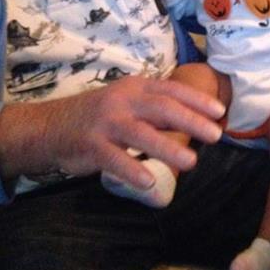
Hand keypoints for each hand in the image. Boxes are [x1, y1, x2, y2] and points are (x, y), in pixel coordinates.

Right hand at [0, 76, 223, 189]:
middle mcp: (122, 101)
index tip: (220, 112)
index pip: (171, 90)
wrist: (49, 126)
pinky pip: (114, 159)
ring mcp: (106, 122)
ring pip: (141, 133)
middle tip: (215, 135)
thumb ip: (154, 109)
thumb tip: (194, 123)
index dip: (197, 100)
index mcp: (134, 87)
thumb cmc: (98, 117)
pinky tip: (149, 182)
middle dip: (192, 121)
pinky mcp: (90, 145)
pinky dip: (132, 170)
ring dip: (168, 148)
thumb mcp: (126, 103)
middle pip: (162, 108)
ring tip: (191, 163)